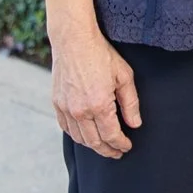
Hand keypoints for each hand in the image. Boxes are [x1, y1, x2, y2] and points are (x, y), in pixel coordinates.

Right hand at [48, 24, 140, 159]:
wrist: (74, 40)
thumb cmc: (101, 54)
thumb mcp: (124, 76)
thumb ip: (130, 103)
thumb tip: (135, 124)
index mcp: (99, 105)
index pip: (111, 136)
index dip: (121, 145)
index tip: (127, 147)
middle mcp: (80, 111)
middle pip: (95, 142)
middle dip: (108, 150)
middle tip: (117, 153)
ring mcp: (66, 108)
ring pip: (80, 138)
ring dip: (93, 145)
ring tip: (103, 145)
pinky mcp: (57, 103)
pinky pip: (66, 128)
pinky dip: (77, 136)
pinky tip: (85, 135)